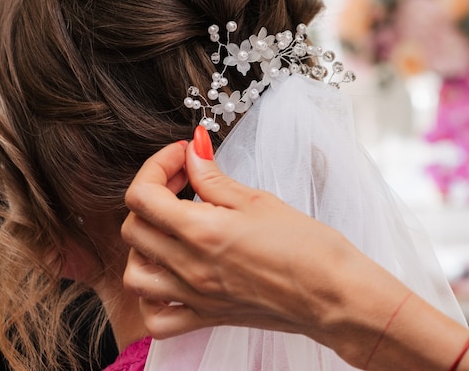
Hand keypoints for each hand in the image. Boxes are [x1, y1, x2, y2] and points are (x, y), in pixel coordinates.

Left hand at [121, 133, 394, 363]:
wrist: (335, 296)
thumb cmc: (309, 248)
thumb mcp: (258, 201)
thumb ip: (214, 178)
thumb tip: (192, 152)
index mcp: (201, 232)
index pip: (143, 194)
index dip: (157, 165)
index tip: (182, 156)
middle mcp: (189, 267)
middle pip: (133, 228)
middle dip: (150, 195)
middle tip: (182, 183)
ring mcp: (194, 296)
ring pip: (134, 274)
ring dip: (144, 246)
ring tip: (172, 229)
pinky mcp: (206, 317)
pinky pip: (157, 317)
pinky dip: (152, 296)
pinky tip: (172, 275)